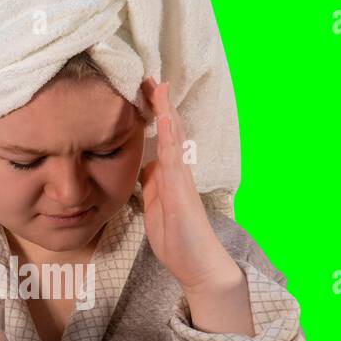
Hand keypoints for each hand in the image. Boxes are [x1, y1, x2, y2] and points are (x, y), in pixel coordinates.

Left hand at [139, 76, 234, 291]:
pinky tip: (165, 119)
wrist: (197, 264)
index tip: (142, 92)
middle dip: (160, 104)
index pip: (161, 138)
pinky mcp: (182, 191)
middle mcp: (177, 172)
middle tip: (150, 76)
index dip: (153, 115)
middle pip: (169, 130)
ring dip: (166, 112)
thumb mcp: (154, 207)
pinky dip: (170, 137)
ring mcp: (181, 180)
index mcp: (168, 176)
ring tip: (158, 86)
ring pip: (174, 138)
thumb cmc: (177, 238)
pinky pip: (175, 159)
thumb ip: (150, 186)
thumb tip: (143, 169)